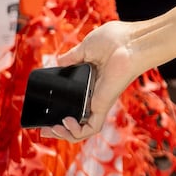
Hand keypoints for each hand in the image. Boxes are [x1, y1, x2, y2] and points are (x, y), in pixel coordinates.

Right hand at [42, 20, 141, 141]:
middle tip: (45, 129)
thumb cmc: (116, 40)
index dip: (61, 107)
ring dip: (65, 134)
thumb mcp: (86, 48)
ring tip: (51, 131)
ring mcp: (100, 101)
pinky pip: (91, 128)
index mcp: (91, 80)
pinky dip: (77, 132)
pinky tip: (65, 124)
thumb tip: (58, 62)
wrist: (130, 42)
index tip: (45, 110)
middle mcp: (95, 93)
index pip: (75, 100)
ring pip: (84, 129)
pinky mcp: (104, 105)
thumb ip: (72, 57)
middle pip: (77, 118)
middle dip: (60, 128)